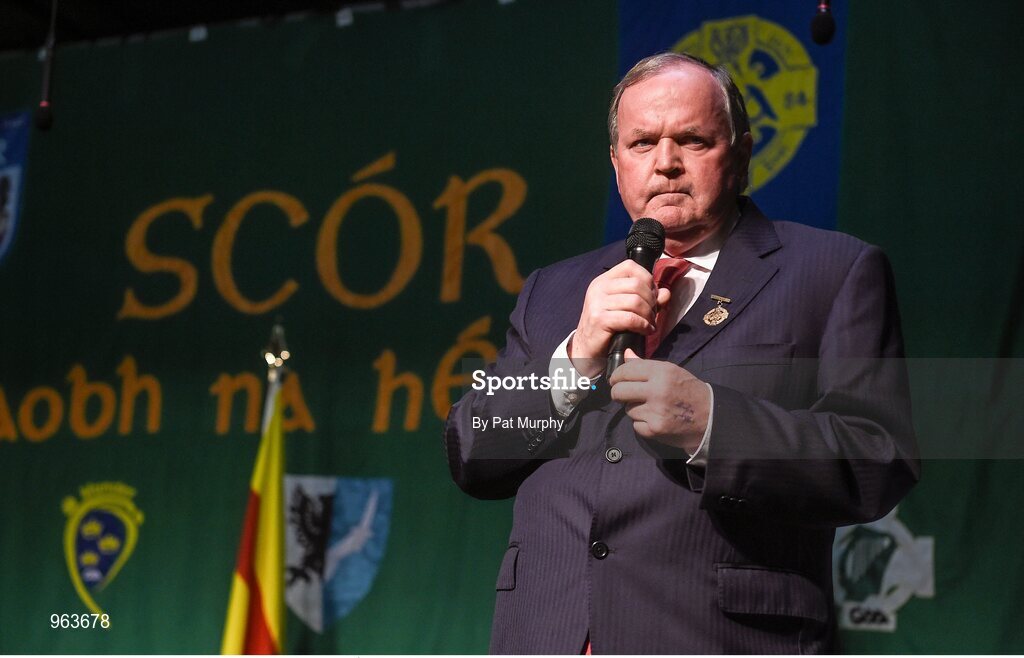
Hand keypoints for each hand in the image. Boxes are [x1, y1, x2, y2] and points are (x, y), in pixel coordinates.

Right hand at [568, 260, 670, 376]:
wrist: (586, 349)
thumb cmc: (607, 328)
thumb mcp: (626, 309)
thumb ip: (646, 299)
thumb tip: (666, 293)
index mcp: (603, 281)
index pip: (630, 266)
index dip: (647, 279)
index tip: (652, 295)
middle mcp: (598, 288)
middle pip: (636, 284)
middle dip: (651, 300)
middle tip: (652, 314)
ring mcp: (597, 303)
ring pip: (635, 301)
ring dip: (649, 314)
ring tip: (650, 324)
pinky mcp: (599, 319)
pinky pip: (630, 318)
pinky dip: (643, 325)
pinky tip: (646, 331)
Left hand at [609, 349, 709, 453]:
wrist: (710, 417)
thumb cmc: (689, 391)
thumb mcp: (671, 372)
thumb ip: (646, 365)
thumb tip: (626, 354)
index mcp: (662, 372)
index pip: (625, 371)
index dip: (616, 376)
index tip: (615, 380)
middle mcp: (657, 390)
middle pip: (619, 391)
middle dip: (617, 393)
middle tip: (622, 395)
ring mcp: (655, 412)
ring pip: (627, 409)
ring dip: (634, 409)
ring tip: (650, 407)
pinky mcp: (654, 429)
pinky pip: (635, 425)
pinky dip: (642, 423)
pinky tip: (655, 419)